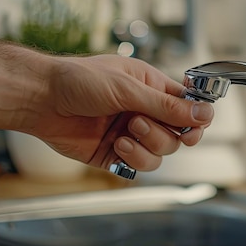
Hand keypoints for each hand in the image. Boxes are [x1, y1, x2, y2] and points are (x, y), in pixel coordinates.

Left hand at [26, 55, 213, 171]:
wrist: (41, 100)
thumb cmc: (78, 80)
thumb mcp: (128, 88)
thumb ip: (167, 106)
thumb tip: (204, 114)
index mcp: (152, 87)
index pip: (188, 107)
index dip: (197, 119)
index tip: (194, 127)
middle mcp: (145, 111)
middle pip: (178, 135)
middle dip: (162, 134)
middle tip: (138, 123)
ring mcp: (131, 133)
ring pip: (161, 153)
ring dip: (147, 147)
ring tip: (124, 134)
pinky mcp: (116, 153)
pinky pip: (140, 165)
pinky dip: (134, 159)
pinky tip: (117, 146)